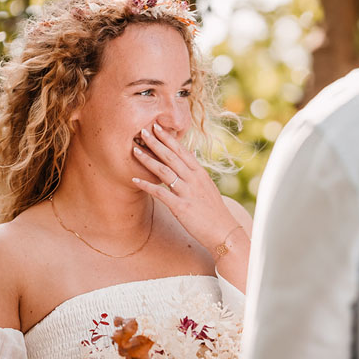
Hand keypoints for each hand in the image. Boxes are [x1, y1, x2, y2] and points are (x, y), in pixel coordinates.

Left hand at [132, 122, 244, 255]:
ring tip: (135, 150)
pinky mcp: (181, 207)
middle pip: (171, 156)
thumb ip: (196, 172)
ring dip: (148, 159)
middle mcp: (193, 179)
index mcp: (200, 173)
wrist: (223, 231)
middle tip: (142, 131)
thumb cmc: (214, 210)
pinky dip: (146, 185)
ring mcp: (187, 192)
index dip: (168, 138)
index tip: (157, 126)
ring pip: (164, 171)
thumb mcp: (208, 186)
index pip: (181, 151)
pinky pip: (160, 193)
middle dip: (155, 143)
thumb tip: (191, 154)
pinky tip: (134, 180)